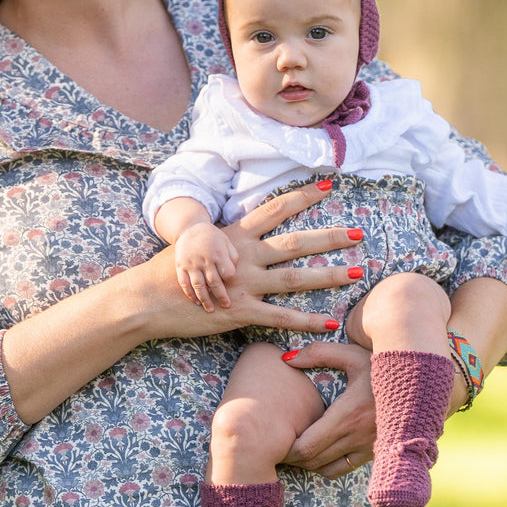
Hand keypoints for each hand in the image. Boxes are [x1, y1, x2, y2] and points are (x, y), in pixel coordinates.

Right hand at [135, 181, 363, 339]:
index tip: (328, 184)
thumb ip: (227, 242)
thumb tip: (247, 238)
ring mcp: (243, 284)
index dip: (303, 195)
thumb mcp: (200, 246)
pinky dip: (306, 321)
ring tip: (355, 272)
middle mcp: (243, 256)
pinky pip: (280, 317)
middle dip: (330, 237)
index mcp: (234, 235)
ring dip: (328, 276)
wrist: (147, 297)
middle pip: (295, 243)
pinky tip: (329, 322)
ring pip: (295, 279)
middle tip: (359, 233)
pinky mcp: (240, 312)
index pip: (275, 209)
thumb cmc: (171, 272)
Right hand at [174, 222, 237, 310]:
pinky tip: (196, 302)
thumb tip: (234, 275)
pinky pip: (184, 282)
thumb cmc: (213, 237)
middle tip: (226, 306)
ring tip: (210, 309)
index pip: (227, 272)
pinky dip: (189, 293)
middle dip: (221, 296)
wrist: (189, 228)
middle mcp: (204, 259)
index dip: (230, 278)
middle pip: (214, 282)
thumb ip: (233, 257)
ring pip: (198, 285)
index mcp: (218, 253)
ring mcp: (191, 264)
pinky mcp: (180, 266)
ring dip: (205, 299)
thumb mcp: (226, 241)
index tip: (230, 283)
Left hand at [281, 342, 374, 478]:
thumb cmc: (384, 365)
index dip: (286, 449)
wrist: (423, 383)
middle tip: (275, 445)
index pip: (307, 447)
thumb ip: (318, 353)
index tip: (273, 439)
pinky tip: (317, 452)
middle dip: (291, 457)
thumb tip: (286, 358)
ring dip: (307, 463)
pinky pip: (343, 469)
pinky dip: (325, 466)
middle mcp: (358, 437)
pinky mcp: (375, 453)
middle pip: (313, 460)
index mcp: (348, 415)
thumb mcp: (352, 354)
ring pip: (326, 469)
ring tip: (292, 448)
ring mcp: (368, 448)